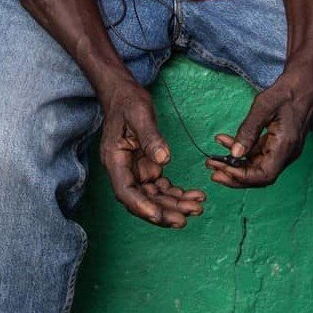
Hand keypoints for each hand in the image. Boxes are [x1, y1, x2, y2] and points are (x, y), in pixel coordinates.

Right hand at [98, 82, 205, 227]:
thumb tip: (164, 160)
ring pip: (154, 197)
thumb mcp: (139, 114)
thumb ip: (150, 137)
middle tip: (186, 218)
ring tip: (197, 207)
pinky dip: (177, 193)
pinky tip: (194, 195)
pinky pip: (162, 187)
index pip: (125, 191)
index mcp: (114, 160)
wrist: (124, 95)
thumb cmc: (128, 102)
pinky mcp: (147, 169)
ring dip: (174, 205)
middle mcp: (124, 171)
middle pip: (142, 199)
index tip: (159, 215)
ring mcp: (136, 172)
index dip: (141, 206)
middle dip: (163, 211)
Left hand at [208, 66, 312, 189]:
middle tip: (213, 172)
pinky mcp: (278, 146)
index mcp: (285, 146)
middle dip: (235, 176)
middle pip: (259, 176)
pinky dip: (242, 152)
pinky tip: (224, 142)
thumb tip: (235, 154)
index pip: (264, 175)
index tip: (222, 170)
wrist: (303, 85)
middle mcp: (286, 154)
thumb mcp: (263, 107)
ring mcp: (283, 151)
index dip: (242, 177)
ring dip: (235, 165)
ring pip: (257, 167)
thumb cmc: (285, 93)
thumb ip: (248, 131)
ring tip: (213, 160)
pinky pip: (258, 155)